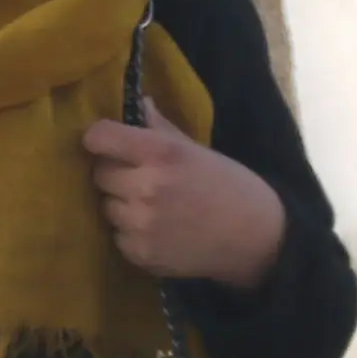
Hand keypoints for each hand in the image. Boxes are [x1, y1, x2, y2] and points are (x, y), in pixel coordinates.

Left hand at [84, 115, 286, 288]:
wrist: (256, 237)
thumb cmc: (229, 185)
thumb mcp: (196, 150)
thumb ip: (160, 128)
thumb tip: (138, 103)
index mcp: (161, 153)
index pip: (100, 137)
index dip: (100, 138)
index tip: (106, 142)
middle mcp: (146, 187)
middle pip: (100, 174)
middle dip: (115, 173)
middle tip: (139, 177)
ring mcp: (141, 224)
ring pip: (107, 206)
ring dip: (122, 204)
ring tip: (152, 206)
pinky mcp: (141, 254)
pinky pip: (118, 236)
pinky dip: (131, 233)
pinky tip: (158, 230)